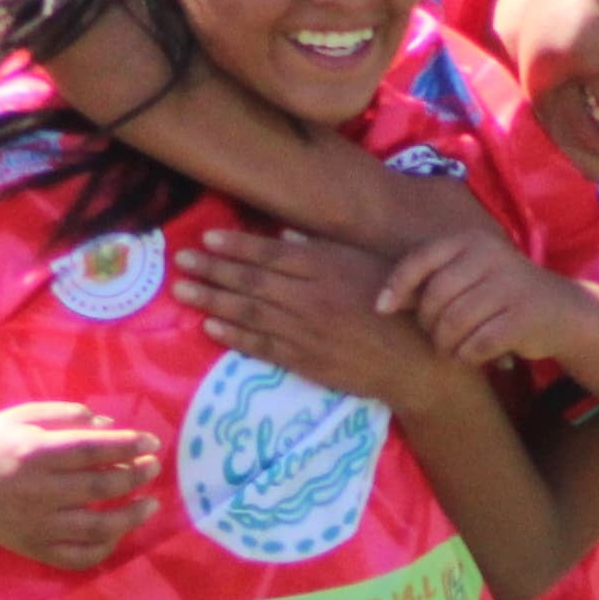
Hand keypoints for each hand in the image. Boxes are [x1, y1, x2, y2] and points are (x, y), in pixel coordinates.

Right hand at [0, 399, 159, 569]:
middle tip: (153, 467)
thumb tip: (109, 426)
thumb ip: (64, 416)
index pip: (93, 449)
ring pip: (97, 527)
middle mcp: (39, 491)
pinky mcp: (34, 548)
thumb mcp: (20, 416)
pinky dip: (104, 548)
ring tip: (150, 504)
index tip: (152, 442)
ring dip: (131, 516)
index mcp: (35, 453)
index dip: (128, 445)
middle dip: (136, 475)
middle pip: (101, 486)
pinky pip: (77, 556)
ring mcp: (38, 525)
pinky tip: (118, 533)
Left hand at [178, 231, 467, 409]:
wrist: (417, 362)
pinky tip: (210, 327)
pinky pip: (261, 347)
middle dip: (213, 269)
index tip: (206, 237)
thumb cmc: (398, 307)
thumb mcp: (368, 266)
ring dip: (212, 301)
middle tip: (180, 261)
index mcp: (327, 268)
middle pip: (252, 281)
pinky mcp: (304, 362)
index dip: (236, 245)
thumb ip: (324, 250)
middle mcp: (311, 297)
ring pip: (249, 313)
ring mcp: (305, 332)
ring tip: (183, 290)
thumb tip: (283, 237)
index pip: (271, 254)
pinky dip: (233, 337)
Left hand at [378, 230, 579, 368]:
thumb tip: (382, 303)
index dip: (396, 286)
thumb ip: (428, 285)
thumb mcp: (467, 278)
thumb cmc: (500, 296)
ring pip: (454, 324)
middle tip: (437, 337)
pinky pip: (477, 344)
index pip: (420, 260)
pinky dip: (468, 356)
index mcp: (471, 241)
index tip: (382, 309)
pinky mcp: (524, 316)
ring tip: (453, 348)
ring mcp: (510, 285)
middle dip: (428, 325)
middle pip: (434, 299)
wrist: (562, 311)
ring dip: (447, 345)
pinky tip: (472, 355)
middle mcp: (491, 256)